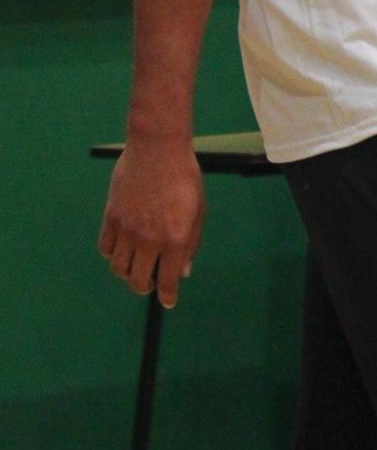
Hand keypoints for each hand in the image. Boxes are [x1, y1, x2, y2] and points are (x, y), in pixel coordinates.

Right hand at [98, 138, 204, 308]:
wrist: (157, 149)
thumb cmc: (184, 178)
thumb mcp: (198, 212)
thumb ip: (191, 244)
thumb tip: (184, 271)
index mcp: (176, 239)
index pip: (169, 281)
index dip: (168, 297)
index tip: (168, 301)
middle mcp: (149, 239)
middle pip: (138, 281)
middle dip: (145, 288)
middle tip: (151, 282)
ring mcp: (127, 229)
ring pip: (119, 268)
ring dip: (128, 273)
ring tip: (136, 265)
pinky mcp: (110, 217)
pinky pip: (105, 248)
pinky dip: (113, 254)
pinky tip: (123, 247)